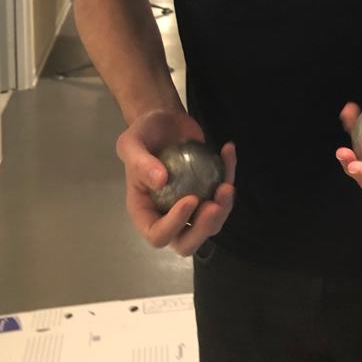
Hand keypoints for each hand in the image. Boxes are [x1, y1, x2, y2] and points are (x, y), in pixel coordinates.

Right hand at [116, 109, 235, 257]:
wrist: (162, 119)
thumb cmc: (142, 134)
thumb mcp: (131, 144)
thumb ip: (140, 162)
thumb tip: (161, 181)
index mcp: (145, 211)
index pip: (158, 234)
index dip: (175, 225)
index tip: (190, 199)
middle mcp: (167, 215)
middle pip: (187, 242)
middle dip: (203, 229)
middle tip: (215, 206)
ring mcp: (190, 206)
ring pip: (210, 224)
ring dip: (223, 210)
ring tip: (227, 186)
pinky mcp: (207, 190)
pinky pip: (222, 194)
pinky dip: (229, 175)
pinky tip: (228, 152)